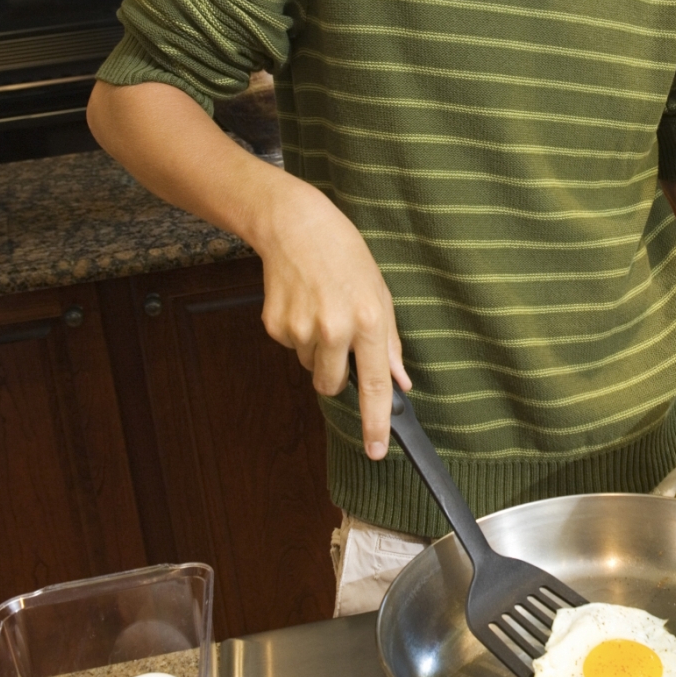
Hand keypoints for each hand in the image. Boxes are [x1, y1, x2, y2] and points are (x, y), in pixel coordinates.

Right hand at [253, 174, 410, 460]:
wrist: (296, 227)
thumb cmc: (345, 256)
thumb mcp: (381, 293)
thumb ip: (390, 342)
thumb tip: (401, 381)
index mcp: (369, 320)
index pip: (375, 385)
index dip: (376, 422)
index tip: (377, 450)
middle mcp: (335, 329)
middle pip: (333, 386)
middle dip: (337, 374)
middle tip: (339, 336)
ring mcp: (301, 329)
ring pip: (311, 366)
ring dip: (318, 347)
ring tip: (322, 306)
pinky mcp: (275, 326)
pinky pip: (291, 348)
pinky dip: (298, 333)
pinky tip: (302, 303)